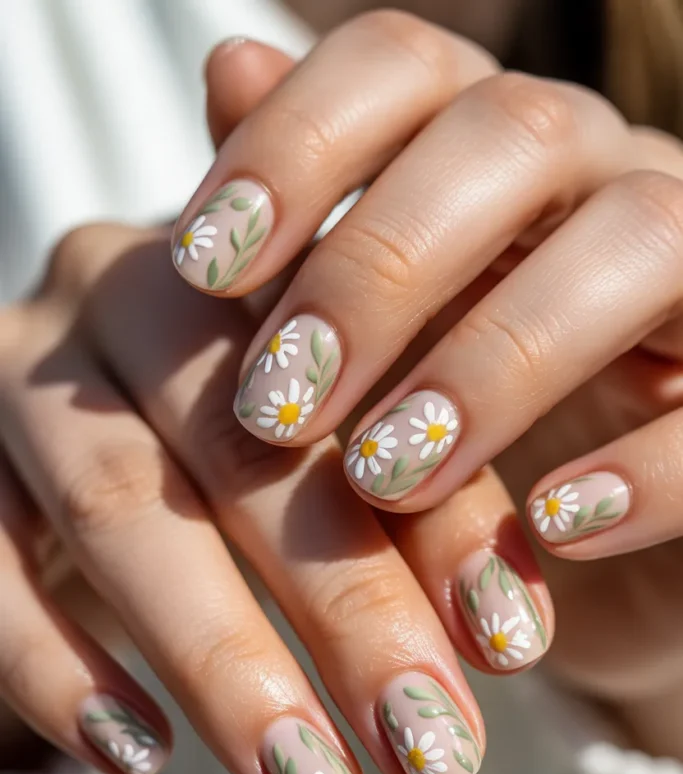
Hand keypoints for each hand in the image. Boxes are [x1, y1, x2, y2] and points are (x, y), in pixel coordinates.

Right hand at [0, 38, 552, 773]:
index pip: (364, 384)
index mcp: (251, 265)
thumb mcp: (321, 443)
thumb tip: (508, 639)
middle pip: (245, 447)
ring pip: (117, 506)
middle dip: (348, 611)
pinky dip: (59, 666)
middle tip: (433, 754)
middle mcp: (129, 289)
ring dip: (221, 662)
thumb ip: (403, 498)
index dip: (444, 520)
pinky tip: (138, 756)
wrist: (90, 408)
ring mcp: (24, 371)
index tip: (513, 650)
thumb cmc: (236, 434)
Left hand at [173, 13, 682, 756]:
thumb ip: (309, 215)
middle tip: (277, 406)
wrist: (584, 539)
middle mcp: (604, 180)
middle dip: (377, 268)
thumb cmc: (462, 427)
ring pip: (643, 241)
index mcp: (496, 154)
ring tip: (383, 476)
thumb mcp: (367, 331)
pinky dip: (647, 465)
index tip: (203, 268)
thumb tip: (226, 64)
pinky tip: (551, 526)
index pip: (406, 66)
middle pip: (513, 137)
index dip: (298, 142)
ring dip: (496, 361)